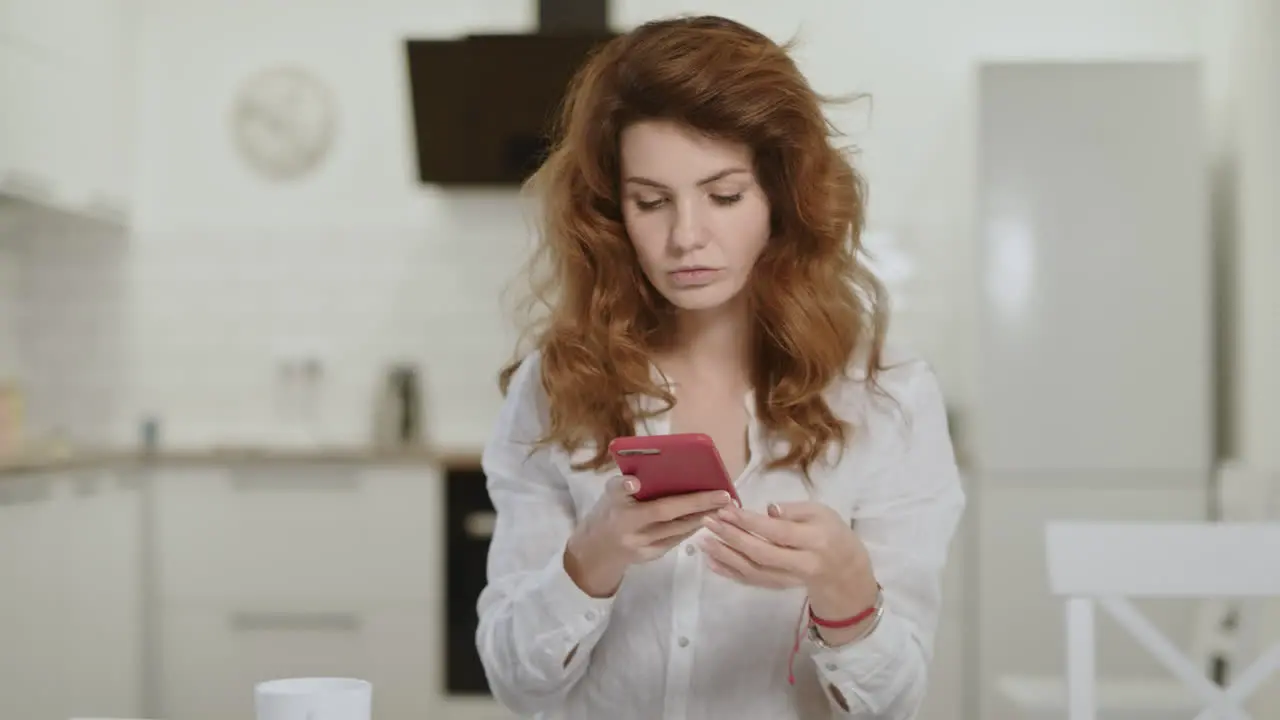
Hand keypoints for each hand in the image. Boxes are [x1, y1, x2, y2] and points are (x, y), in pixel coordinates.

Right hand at [565, 475, 733, 597]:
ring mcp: (639, 544)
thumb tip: (643, 475)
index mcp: (613, 505)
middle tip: (723, 494)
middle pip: (663, 513)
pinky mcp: (650, 556)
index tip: (634, 481)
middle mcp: (626, 526)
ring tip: (724, 505)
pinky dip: (693, 527)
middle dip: (695, 502)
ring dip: (702, 516)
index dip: (626, 486)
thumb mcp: (610, 495)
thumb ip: (624, 485)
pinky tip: (709, 518)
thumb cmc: (609, 513)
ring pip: (676, 529)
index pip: (618, 492)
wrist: (598, 551)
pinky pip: (676, 539)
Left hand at [699, 502, 877, 618]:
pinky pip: (751, 582)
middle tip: (708, 522)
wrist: (843, 571)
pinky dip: (729, 572)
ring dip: (724, 556)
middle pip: (761, 554)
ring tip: (702, 540)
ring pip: (753, 572)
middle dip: (731, 538)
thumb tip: (767, 509)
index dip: (750, 522)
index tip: (726, 510)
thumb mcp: (821, 513)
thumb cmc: (830, 533)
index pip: (777, 533)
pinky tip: (711, 560)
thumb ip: (794, 510)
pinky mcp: (778, 587)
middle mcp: (801, 565)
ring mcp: (788, 580)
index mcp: (814, 541)